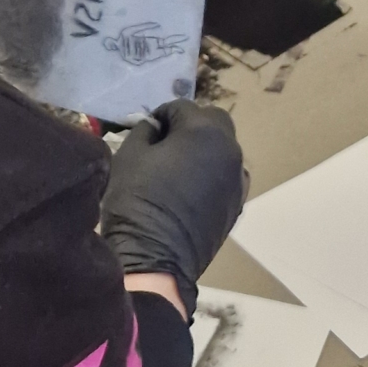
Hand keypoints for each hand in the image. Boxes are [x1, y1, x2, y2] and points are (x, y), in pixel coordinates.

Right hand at [100, 99, 247, 318]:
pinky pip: (226, 176)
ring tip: (177, 168)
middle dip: (189, 125)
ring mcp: (238, 178)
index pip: (181, 107)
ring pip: (223, 149)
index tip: (144, 131)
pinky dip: (212, 174)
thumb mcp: (129, 156)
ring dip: (204, 150)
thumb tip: (156, 127)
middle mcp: (229, 150)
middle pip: (212, 122)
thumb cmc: (137, 201)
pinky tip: (191, 190)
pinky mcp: (238, 204)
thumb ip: (145, 131)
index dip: (159, 116)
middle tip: (164, 144)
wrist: (156, 259)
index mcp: (204, 131)